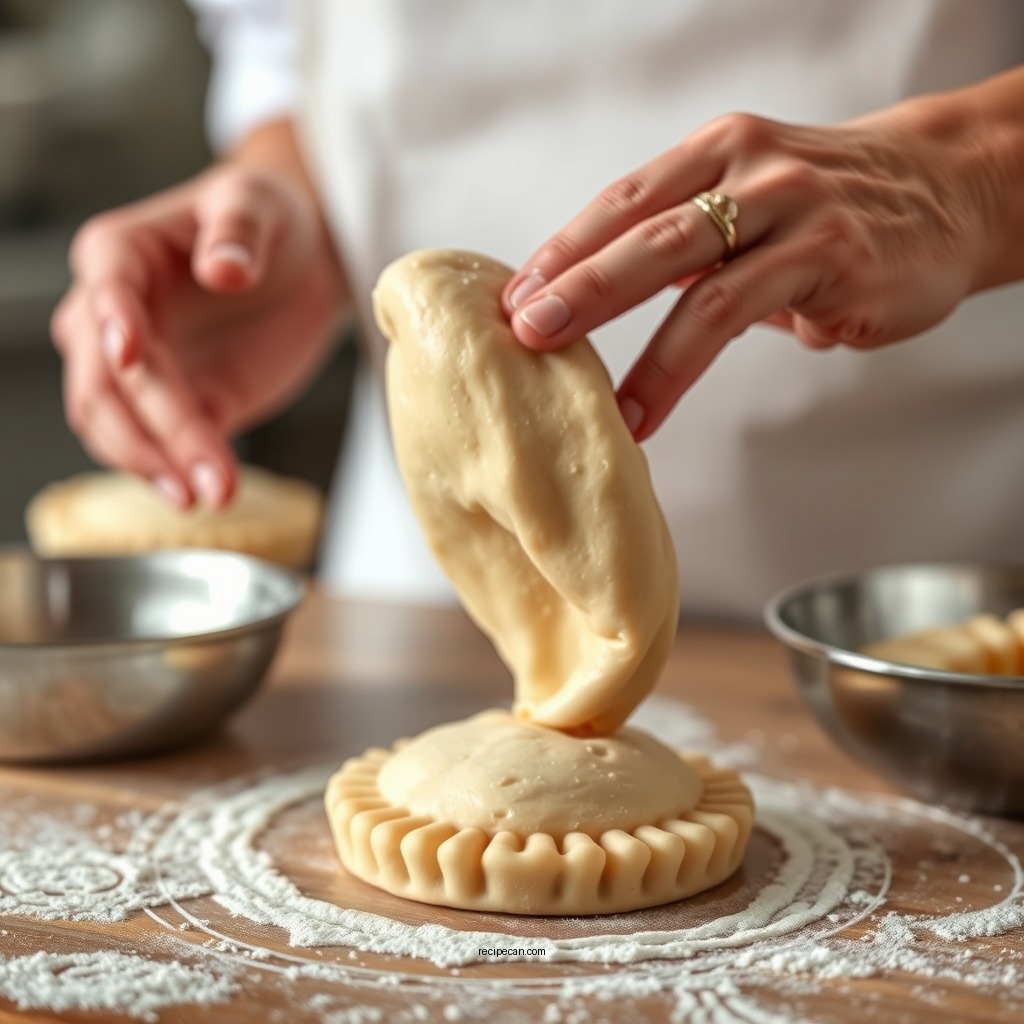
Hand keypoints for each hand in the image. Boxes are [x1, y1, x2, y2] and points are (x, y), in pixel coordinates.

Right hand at [51, 144, 344, 506]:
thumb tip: (223, 267)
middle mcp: (110, 316)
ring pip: (115, 427)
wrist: (299, 264)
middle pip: (104, 382)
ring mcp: (137, 370)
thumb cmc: (266, 218)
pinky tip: (211, 490)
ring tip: (209, 494)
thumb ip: (238, 230)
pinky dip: (179, 472)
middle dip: (148, 430)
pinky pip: (159, 448)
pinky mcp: (175, 408)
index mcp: (119, 254)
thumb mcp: (258, 204)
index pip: (105, 292)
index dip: (113, 325)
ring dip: (155, 465)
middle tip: (198, 469)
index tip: (130, 358)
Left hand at [502, 97, 1001, 440]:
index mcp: (718, 152)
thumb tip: (595, 296)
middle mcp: (752, 170)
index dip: (563, 250)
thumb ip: (685, 238)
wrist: (949, 188)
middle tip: (520, 330)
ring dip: (623, 334)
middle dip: (574, 283)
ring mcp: (794, 212)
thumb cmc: (832, 206)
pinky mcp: (831, 261)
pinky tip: (646, 410)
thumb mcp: (752, 200)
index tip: (511, 298)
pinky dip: (679, 370)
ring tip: (575, 385)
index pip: (622, 201)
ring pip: (688, 274)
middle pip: (641, 230)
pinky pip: (736, 316)